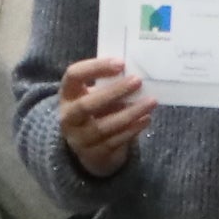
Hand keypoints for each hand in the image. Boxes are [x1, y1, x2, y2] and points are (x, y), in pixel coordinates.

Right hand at [58, 56, 155, 175]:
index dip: (95, 68)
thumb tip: (134, 72)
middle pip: (86, 105)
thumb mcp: (94, 96)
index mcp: (67, 95)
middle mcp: (68, 118)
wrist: (88, 149)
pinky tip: (146, 119)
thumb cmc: (96, 113)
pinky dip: (132, 129)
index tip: (120, 63)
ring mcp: (79, 139)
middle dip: (113, 92)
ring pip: (103, 126)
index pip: (73, 76)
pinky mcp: (94, 154)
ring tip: (151, 102)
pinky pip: (115, 141)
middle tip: (137, 81)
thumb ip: (108, 85)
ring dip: (130, 113)